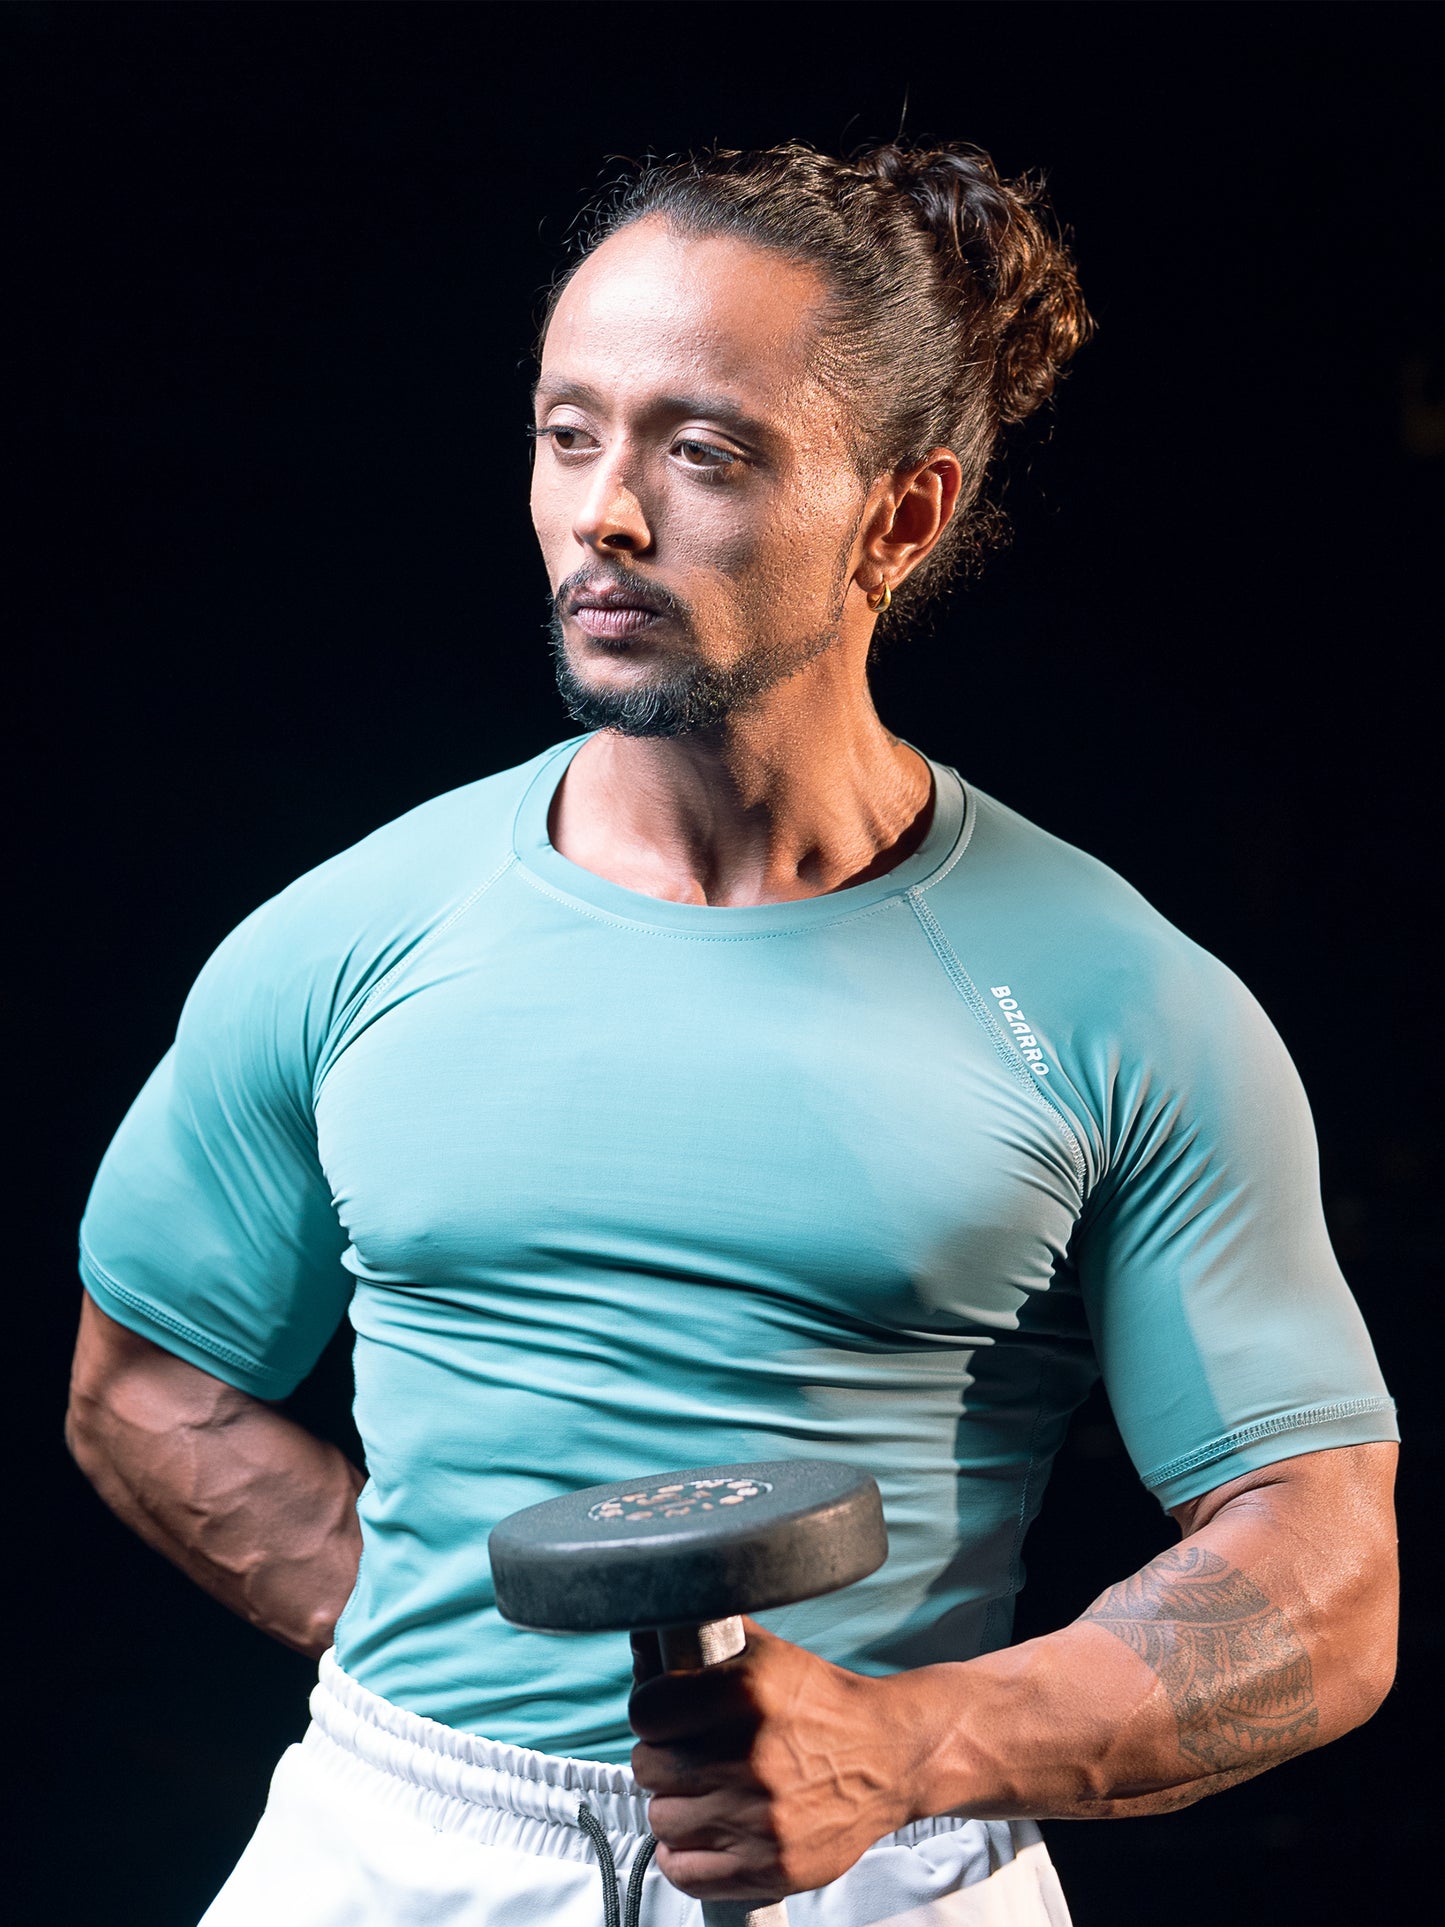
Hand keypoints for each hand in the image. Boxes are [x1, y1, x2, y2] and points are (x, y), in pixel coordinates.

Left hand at [628, 1619, 919, 1899]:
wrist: (891, 1757)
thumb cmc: (825, 1705)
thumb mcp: (770, 1656)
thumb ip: (706, 1642)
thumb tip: (645, 1640)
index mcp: (748, 1693)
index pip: (646, 1712)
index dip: (651, 1713)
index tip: (664, 1716)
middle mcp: (751, 1756)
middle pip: (649, 1766)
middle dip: (661, 1758)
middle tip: (684, 1754)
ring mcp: (760, 1818)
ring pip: (661, 1818)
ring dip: (674, 1805)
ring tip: (699, 1792)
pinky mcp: (770, 1866)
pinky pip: (685, 1872)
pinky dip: (681, 1856)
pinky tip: (700, 1833)